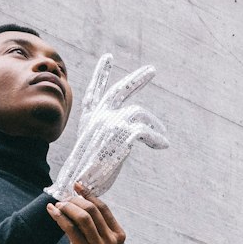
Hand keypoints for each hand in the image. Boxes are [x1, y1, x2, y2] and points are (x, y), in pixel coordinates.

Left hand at [47, 186, 124, 243]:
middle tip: (63, 199)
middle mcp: (111, 239)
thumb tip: (80, 208)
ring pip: (83, 216)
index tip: (77, 186)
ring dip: (67, 207)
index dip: (89, 194)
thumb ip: (99, 230)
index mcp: (118, 235)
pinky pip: (71, 229)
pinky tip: (52, 212)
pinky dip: (59, 217)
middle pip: (92, 209)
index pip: (103, 207)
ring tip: (58, 206)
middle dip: (75, 200)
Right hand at [48, 54, 167, 203]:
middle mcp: (99, 116)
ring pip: (139, 113)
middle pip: (119, 90)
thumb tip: (120, 138)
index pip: (94, 91)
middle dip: (137, 78)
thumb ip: (104, 138)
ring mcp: (110, 122)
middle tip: (152, 70)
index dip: (101, 74)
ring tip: (162, 135)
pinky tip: (164, 144)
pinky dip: (157, 138)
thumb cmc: (84, 177)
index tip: (108, 57)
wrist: (79, 185)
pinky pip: (147, 130)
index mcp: (89, 119)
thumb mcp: (92, 152)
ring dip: (154, 124)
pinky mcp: (122, 133)